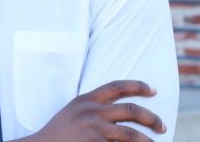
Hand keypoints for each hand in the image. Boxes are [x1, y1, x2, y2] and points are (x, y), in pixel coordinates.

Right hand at [22, 80, 165, 141]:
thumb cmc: (59, 133)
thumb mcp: (73, 112)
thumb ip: (92, 108)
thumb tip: (120, 112)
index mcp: (86, 99)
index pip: (116, 86)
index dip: (137, 85)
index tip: (152, 90)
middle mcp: (91, 111)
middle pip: (131, 109)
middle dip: (151, 118)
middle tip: (162, 126)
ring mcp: (94, 129)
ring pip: (131, 134)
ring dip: (147, 141)